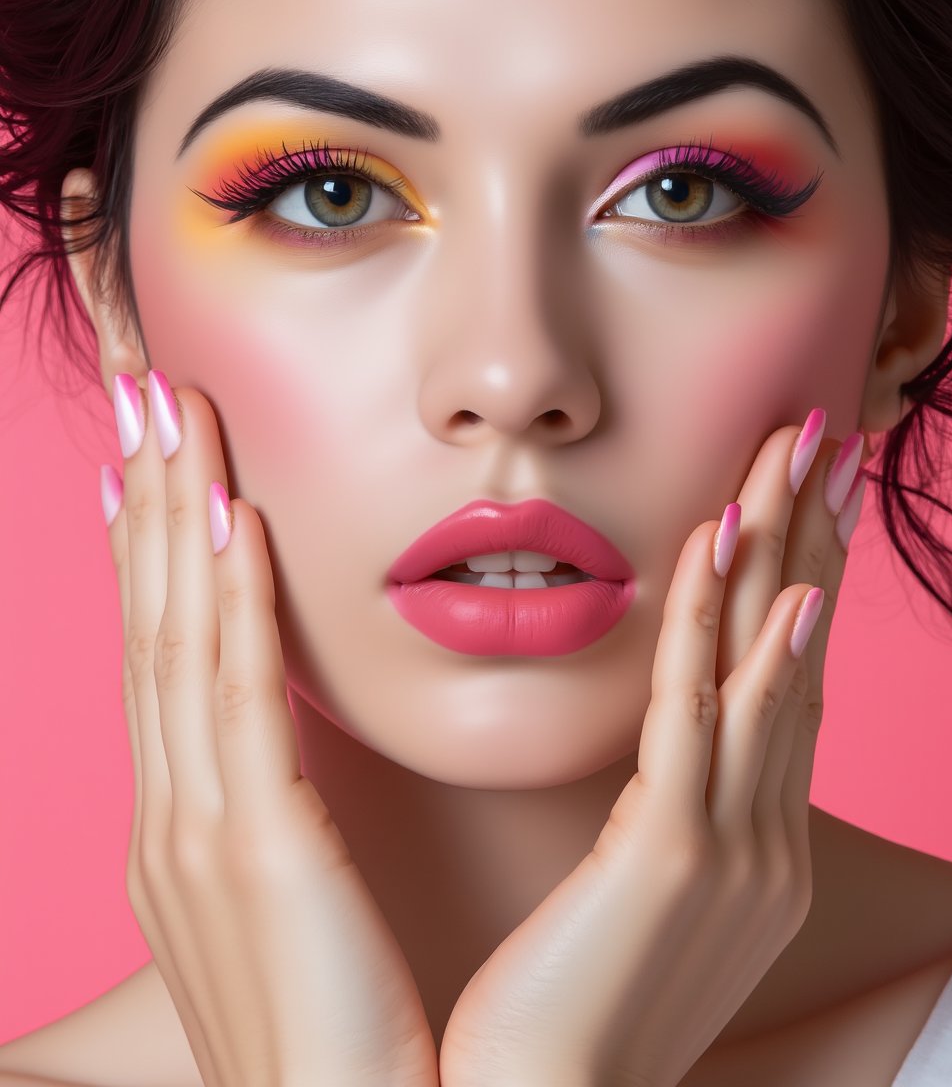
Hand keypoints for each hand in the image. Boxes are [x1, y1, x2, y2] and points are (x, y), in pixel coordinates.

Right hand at [102, 370, 439, 1086]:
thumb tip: (279, 754)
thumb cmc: (335, 1032)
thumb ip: (275, 817)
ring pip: (178, 636)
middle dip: (145, 502)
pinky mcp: (259, 850)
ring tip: (175, 417)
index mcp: (179, 830)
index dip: (146, 552)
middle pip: (150, 624)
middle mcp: (169, 817)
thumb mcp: (287, 910)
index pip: (157, 658)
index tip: (146, 466)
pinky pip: (238, 697)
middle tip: (145, 399)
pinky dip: (227, 601)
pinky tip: (230, 522)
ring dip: (175, 516)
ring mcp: (200, 831)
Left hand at [437, 411, 865, 1086]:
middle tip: (826, 437)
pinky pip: (692, 722)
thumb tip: (670, 749)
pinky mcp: (669, 863)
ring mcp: (730, 853)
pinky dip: (713, 633)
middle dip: (812, 537)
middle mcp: (768, 844)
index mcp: (760, 849)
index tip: (806, 494)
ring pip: (756, 669)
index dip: (805, 578)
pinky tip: (732, 558)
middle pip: (794, 656)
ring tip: (793, 456)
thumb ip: (671, 815)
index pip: (790, 684)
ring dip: (777, 550)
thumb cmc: (574, 1010)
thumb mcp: (645, 902)